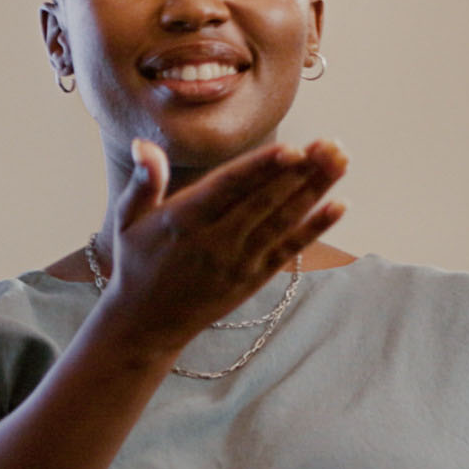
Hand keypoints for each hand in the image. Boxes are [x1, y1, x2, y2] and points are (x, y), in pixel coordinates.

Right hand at [94, 137, 347, 356]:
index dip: (263, 168)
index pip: (230, 188)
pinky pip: (288, 250)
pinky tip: (340, 206)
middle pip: (266, 201)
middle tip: (333, 144)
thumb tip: (143, 145)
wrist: (145, 324)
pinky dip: (315, 229)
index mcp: (184, 220)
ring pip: (283, 221)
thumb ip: (143, 182)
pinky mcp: (252, 279)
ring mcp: (237, 263)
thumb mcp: (127, 221)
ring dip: (316, 191)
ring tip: (341, 161)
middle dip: (302, 171)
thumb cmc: (137, 263)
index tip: (293, 149)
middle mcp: (215, 242)